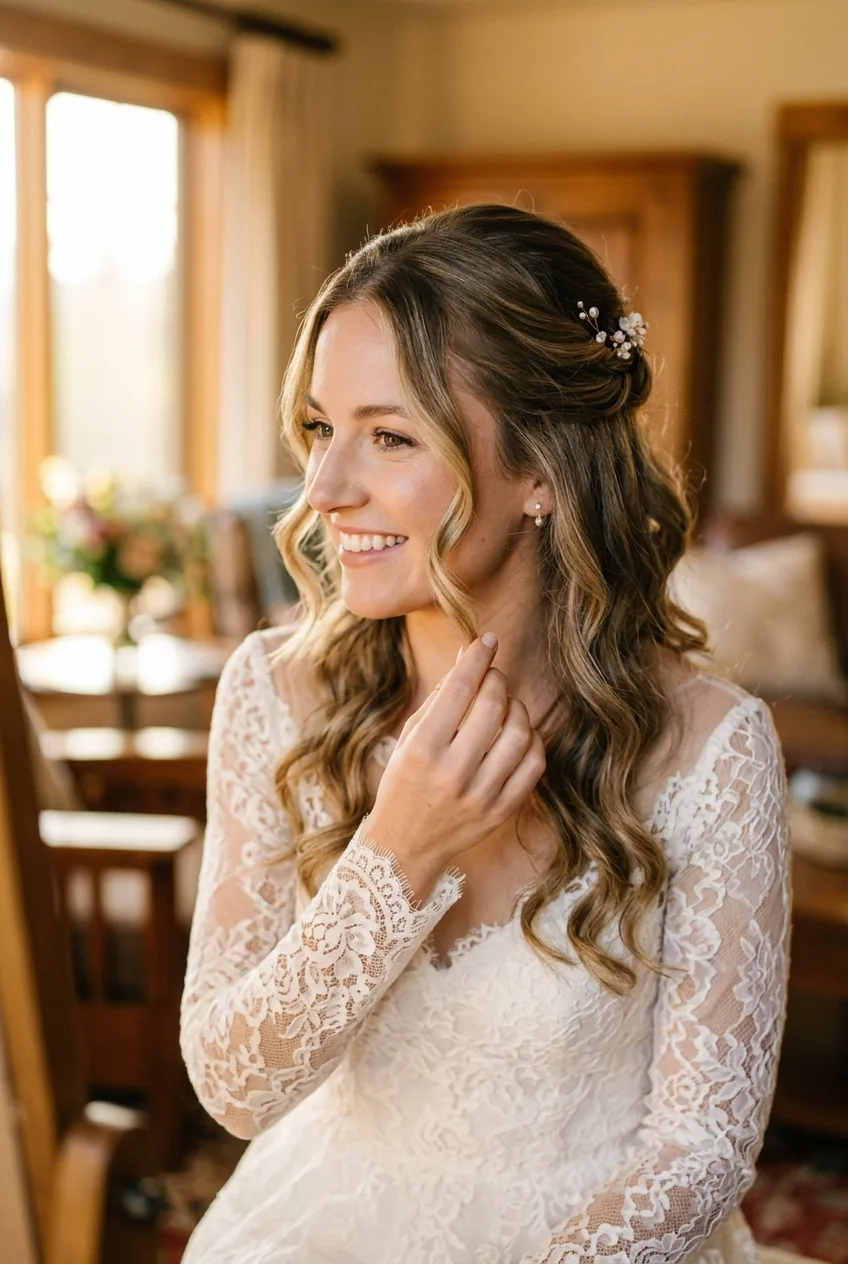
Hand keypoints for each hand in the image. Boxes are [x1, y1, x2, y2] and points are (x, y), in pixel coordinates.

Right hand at [367, 635, 546, 870]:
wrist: (406, 845)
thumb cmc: (403, 784)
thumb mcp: (409, 739)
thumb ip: (439, 699)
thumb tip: (468, 658)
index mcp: (423, 750)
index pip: (459, 690)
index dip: (477, 659)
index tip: (487, 641)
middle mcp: (453, 773)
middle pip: (492, 705)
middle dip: (497, 679)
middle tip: (493, 675)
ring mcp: (481, 795)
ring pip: (519, 732)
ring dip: (517, 707)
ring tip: (505, 705)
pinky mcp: (502, 810)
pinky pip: (534, 763)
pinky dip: (531, 739)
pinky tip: (517, 733)